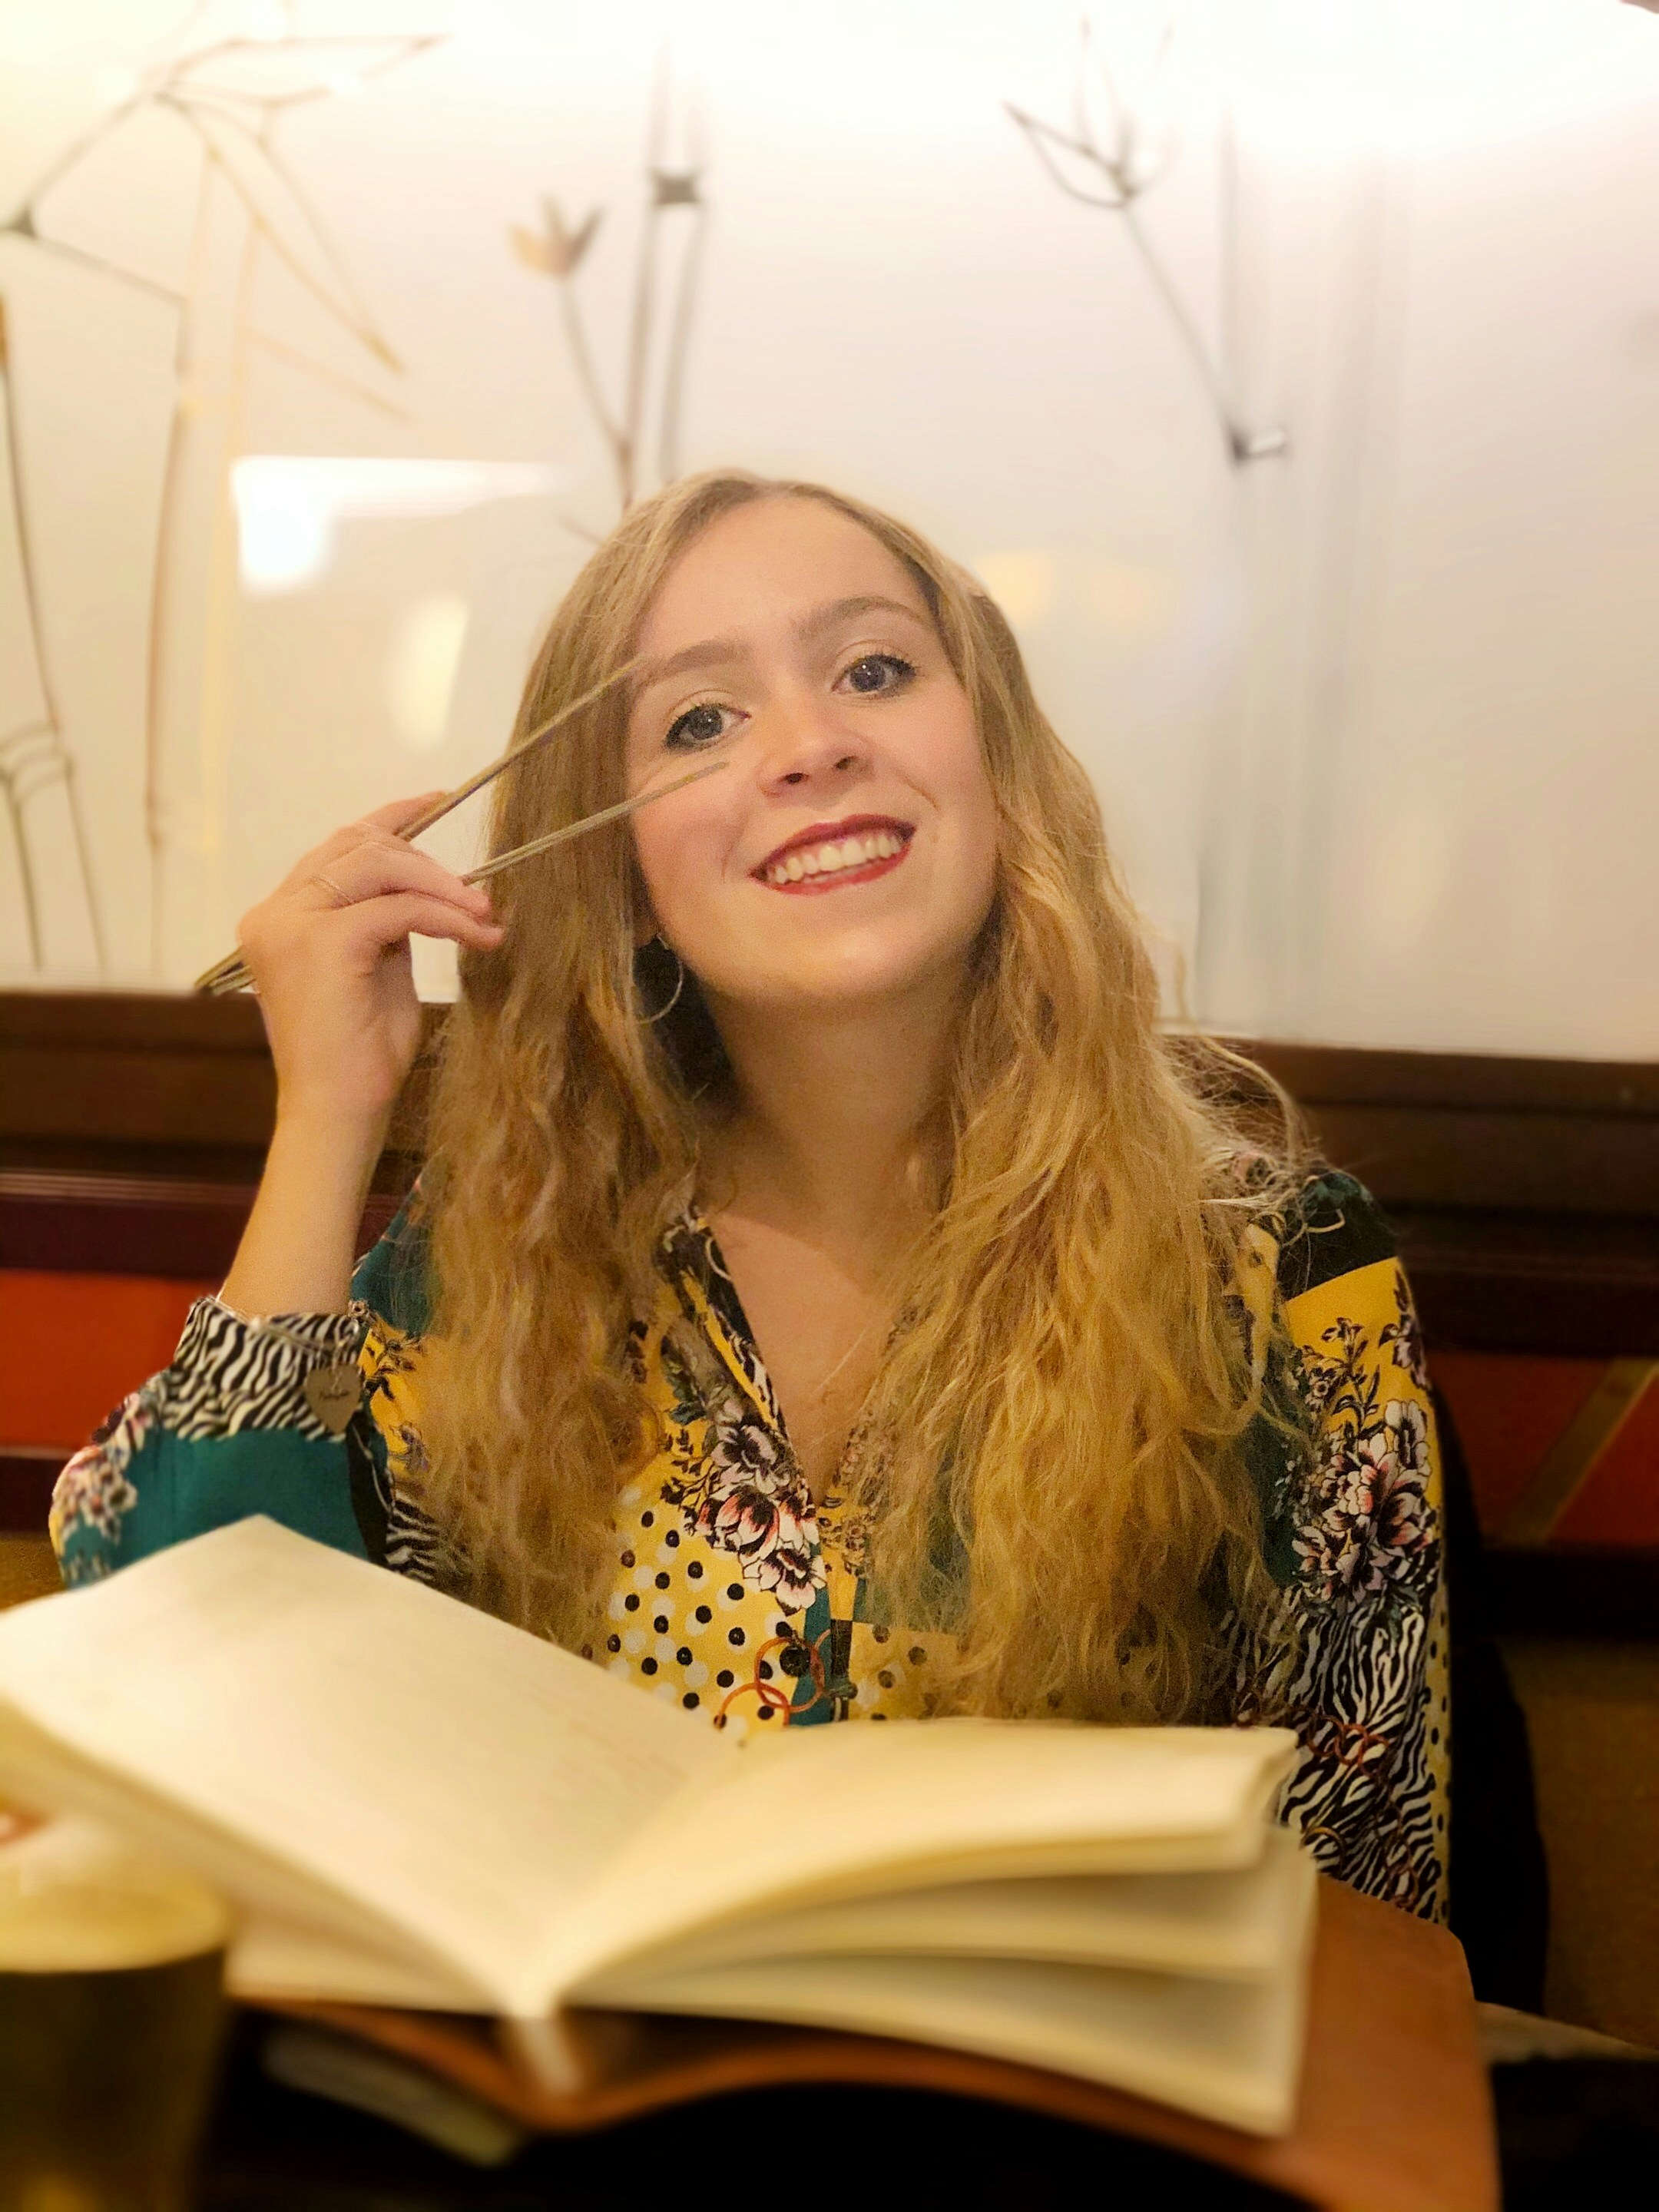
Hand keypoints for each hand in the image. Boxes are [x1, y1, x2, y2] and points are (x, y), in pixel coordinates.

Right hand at [237, 794, 502, 1135]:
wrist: (337, 1112)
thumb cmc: (359, 1056)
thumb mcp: (376, 969)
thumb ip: (385, 922)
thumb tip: (427, 887)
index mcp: (278, 917)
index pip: (337, 847)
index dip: (389, 819)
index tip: (437, 801)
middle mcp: (275, 913)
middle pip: (357, 846)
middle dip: (426, 860)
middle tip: (477, 896)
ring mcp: (291, 924)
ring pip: (378, 866)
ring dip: (441, 885)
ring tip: (483, 915)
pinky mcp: (322, 942)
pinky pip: (397, 908)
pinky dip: (443, 916)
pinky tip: (474, 935)